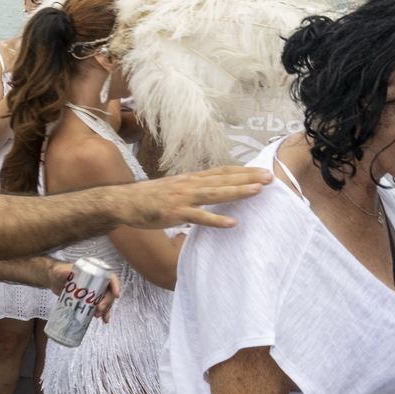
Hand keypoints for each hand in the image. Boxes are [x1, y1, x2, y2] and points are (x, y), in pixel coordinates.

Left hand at [45, 261, 120, 322]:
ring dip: (105, 309)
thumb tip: (67, 272)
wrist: (53, 280)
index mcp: (94, 272)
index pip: (109, 276)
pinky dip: (103, 314)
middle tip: (99, 309)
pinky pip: (100, 307)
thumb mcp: (59, 271)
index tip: (116, 294)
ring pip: (106, 301)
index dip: (116, 285)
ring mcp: (95, 291)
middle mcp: (97, 281)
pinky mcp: (91, 300)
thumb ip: (62, 271)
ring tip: (98, 315)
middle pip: (108, 291)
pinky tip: (103, 320)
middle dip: (107, 301)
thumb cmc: (58, 272)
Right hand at [113, 166, 270, 229]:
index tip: (261, 171)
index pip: (221, 171)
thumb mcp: (172, 188)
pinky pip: (199, 217)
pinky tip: (232, 222)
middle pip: (223, 179)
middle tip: (270, 177)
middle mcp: (189, 184)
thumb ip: (191, 190)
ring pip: (215, 194)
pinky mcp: (175, 213)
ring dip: (237, 192)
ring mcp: (182, 198)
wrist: (123, 202)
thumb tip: (209, 193)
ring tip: (258, 191)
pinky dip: (216, 219)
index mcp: (190, 179)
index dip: (242, 171)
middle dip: (247, 178)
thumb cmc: (147, 198)